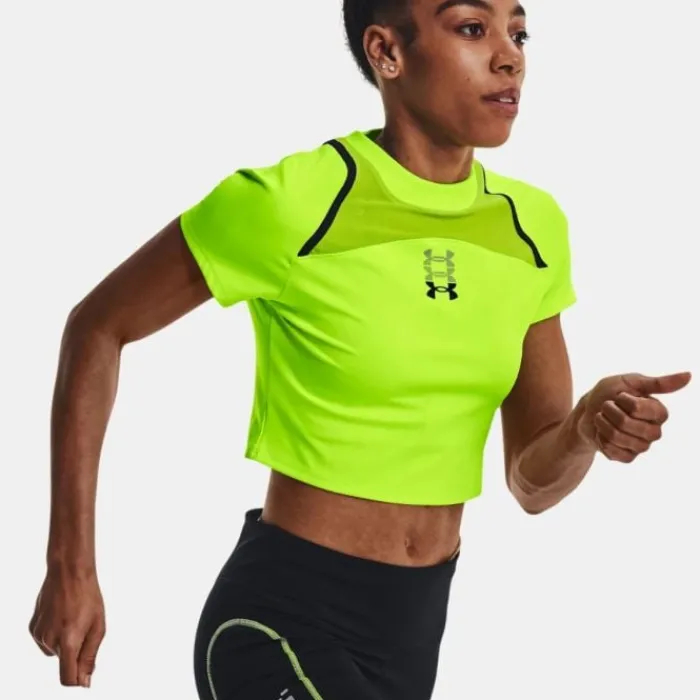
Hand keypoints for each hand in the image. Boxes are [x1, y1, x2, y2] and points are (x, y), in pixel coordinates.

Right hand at [29, 569, 105, 686]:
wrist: (68, 572)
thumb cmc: (88, 596)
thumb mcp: (98, 626)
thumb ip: (90, 656)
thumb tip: (84, 682)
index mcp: (69, 640)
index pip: (67, 678)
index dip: (77, 680)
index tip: (85, 677)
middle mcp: (49, 640)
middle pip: (64, 662)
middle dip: (75, 652)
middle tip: (85, 627)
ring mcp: (38, 634)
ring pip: (55, 651)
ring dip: (65, 642)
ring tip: (73, 618)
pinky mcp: (32, 628)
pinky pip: (46, 641)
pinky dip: (54, 634)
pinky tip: (62, 615)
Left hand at [579, 372, 690, 462]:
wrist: (588, 410)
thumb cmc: (610, 393)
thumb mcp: (630, 382)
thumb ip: (659, 383)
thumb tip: (689, 375)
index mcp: (659, 412)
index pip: (636, 408)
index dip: (622, 400)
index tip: (620, 396)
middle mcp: (654, 431)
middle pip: (624, 423)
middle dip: (609, 411)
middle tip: (607, 406)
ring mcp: (642, 446)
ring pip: (616, 437)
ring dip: (602, 423)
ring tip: (603, 418)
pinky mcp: (628, 457)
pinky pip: (612, 451)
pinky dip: (600, 438)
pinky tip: (603, 433)